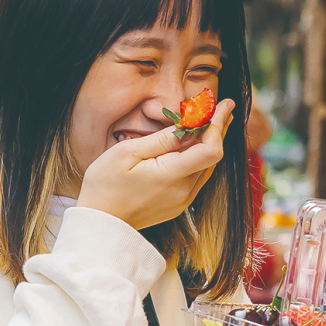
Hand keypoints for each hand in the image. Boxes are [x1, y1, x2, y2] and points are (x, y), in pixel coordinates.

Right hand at [77, 100, 230, 231]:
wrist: (100, 222)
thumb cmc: (106, 185)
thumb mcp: (127, 153)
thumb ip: (161, 140)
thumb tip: (188, 125)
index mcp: (172, 176)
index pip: (210, 149)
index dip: (218, 124)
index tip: (224, 104)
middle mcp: (184, 191)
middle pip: (213, 157)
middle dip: (219, 129)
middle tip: (224, 106)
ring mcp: (183, 200)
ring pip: (207, 167)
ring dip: (211, 143)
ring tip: (214, 120)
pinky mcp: (178, 204)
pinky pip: (198, 177)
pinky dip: (201, 157)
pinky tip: (197, 145)